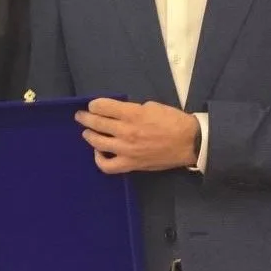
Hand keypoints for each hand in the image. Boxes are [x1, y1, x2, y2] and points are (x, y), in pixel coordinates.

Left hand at [75, 98, 199, 172]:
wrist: (189, 142)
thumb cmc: (173, 121)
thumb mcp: (152, 106)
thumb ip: (132, 109)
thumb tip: (118, 112)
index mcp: (133, 114)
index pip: (102, 107)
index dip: (94, 105)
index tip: (93, 105)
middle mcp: (126, 131)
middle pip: (97, 123)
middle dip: (85, 118)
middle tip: (81, 116)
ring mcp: (127, 150)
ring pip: (97, 142)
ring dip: (89, 135)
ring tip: (88, 132)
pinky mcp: (131, 164)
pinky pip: (107, 165)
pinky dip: (99, 159)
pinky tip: (99, 151)